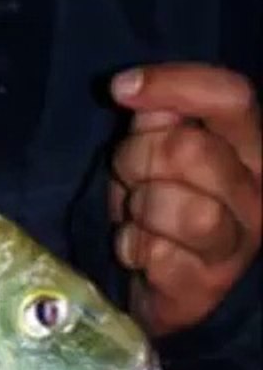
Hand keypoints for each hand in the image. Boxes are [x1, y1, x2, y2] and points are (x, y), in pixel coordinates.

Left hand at [108, 62, 261, 336]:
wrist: (158, 284)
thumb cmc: (158, 208)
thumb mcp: (152, 153)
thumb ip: (155, 117)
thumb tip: (133, 88)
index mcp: (251, 147)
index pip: (231, 97)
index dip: (174, 85)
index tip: (120, 88)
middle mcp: (258, 192)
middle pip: (190, 150)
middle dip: (137, 159)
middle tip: (129, 178)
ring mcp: (239, 242)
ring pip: (186, 209)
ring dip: (140, 209)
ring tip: (136, 218)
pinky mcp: (208, 284)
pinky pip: (158, 254)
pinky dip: (133, 249)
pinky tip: (138, 253)